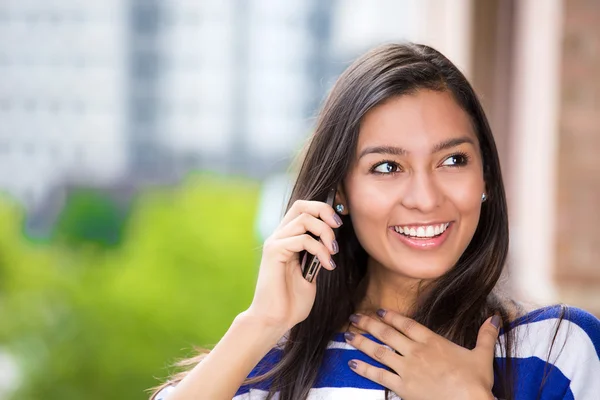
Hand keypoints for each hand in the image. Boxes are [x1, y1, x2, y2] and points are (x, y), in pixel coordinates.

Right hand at [246, 200, 340, 330]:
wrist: (275, 321)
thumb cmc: (292, 301)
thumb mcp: (312, 273)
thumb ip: (317, 254)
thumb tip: (332, 240)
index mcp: (288, 238)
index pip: (303, 208)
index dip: (323, 209)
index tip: (340, 223)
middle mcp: (279, 236)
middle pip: (301, 205)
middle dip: (325, 211)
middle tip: (338, 227)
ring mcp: (275, 242)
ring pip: (304, 219)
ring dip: (325, 233)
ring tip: (333, 253)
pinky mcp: (273, 251)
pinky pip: (301, 239)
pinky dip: (320, 250)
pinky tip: (327, 266)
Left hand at [344, 310, 498, 399]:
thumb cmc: (476, 381)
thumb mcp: (482, 355)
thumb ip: (485, 335)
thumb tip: (495, 318)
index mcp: (432, 341)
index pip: (407, 324)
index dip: (391, 317)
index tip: (380, 311)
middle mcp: (416, 351)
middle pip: (387, 333)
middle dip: (368, 324)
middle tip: (354, 317)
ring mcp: (407, 368)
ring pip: (379, 351)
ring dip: (361, 342)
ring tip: (346, 335)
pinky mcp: (403, 387)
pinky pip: (379, 375)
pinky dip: (364, 369)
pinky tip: (352, 363)